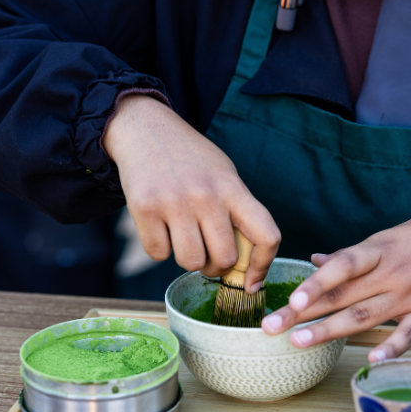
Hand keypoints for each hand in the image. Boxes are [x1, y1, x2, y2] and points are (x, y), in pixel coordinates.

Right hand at [103, 94, 279, 289]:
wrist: (145, 129)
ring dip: (187, 258)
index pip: (266, 235)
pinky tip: (160, 227)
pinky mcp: (144, 208)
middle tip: (207, 253)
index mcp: (233, 188)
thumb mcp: (224, 175)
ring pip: (191, 262)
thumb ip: (236, 212)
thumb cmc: (190, 160)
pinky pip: (158, 254)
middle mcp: (206, 196)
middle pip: (225, 259)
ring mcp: (174, 202)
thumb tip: (244, 266)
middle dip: (216, 265)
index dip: (263, 266)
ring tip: (183, 236)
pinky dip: (159, 248)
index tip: (252, 282)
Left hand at [261, 206, 410, 360]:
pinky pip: (409, 333)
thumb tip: (315, 259)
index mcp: (379, 249)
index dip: (314, 283)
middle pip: (342, 296)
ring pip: (365, 316)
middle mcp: (392, 273)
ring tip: (298, 343)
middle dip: (303, 313)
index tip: (289, 299)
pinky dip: (392, 347)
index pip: (340, 266)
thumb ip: (352, 254)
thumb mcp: (390, 236)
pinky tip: (372, 360)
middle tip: (270, 328)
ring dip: (330, 331)